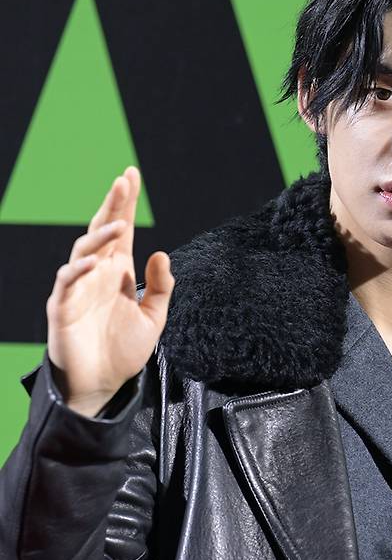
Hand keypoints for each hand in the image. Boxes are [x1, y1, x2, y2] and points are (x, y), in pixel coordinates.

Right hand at [46, 166, 174, 416]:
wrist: (102, 385)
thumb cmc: (122, 350)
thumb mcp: (152, 318)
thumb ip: (160, 287)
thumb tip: (161, 253)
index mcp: (116, 272)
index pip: (120, 229)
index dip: (125, 203)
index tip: (131, 175)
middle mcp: (95, 274)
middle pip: (101, 231)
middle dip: (112, 205)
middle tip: (123, 180)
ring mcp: (77, 288)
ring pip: (83, 251)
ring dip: (99, 235)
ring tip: (119, 224)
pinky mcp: (63, 308)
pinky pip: (67, 283)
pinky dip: (79, 270)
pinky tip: (96, 262)